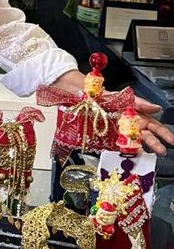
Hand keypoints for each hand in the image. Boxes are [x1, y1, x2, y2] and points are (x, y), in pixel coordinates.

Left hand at [53, 69, 172, 154]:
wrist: (85, 97)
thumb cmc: (104, 96)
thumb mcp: (124, 98)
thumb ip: (140, 103)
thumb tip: (157, 108)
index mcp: (137, 115)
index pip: (154, 125)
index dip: (164, 133)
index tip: (171, 140)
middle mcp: (132, 124)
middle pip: (148, 135)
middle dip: (157, 142)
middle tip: (163, 149)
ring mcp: (122, 131)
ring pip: (138, 141)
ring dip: (147, 147)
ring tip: (154, 152)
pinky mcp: (112, 137)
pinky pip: (123, 144)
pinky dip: (130, 149)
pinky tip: (137, 152)